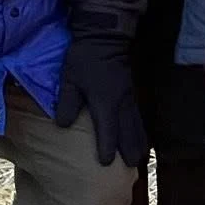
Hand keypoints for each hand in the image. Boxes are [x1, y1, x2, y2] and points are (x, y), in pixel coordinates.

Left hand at [53, 34, 145, 166]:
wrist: (105, 37)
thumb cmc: (85, 59)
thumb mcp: (70, 79)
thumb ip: (68, 103)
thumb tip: (63, 125)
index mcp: (104, 101)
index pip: (107, 129)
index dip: (107, 147)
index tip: (106, 163)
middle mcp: (120, 103)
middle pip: (128, 131)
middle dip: (130, 149)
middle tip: (133, 167)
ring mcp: (128, 97)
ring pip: (136, 124)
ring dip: (138, 141)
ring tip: (140, 157)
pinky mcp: (131, 92)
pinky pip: (138, 116)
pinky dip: (140, 129)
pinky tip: (140, 136)